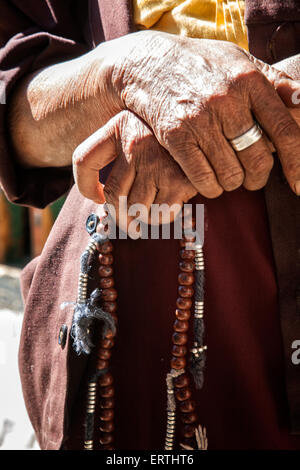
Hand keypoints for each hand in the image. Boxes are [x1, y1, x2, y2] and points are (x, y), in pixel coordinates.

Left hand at [73, 110, 196, 229]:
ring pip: (138, 211)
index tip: (96, 197)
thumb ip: (108, 154)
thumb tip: (98, 198)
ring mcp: (159, 163)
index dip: (85, 186)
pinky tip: (169, 203)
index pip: (84, 160)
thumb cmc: (162, 140)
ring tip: (152, 208)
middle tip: (129, 223)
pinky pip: (161, 216)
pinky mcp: (182, 181)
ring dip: (143, 217)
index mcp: (118, 128)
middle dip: (121, 217)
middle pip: (114, 198)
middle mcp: (137, 143)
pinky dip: (161, 218)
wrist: (206, 132)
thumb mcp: (132, 132)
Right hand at [106, 31, 299, 195]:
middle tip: (253, 178)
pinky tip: (210, 182)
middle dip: (259, 177)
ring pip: (231, 174)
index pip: (284, 129)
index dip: (296, 162)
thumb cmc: (201, 66)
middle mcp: (227, 101)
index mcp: (249, 81)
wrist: (148, 64)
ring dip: (233, 183)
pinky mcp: (176, 137)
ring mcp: (199, 120)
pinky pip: (204, 178)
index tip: (298, 184)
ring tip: (228, 175)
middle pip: (258, 159)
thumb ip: (272, 82)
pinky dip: (211, 188)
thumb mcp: (239, 62)